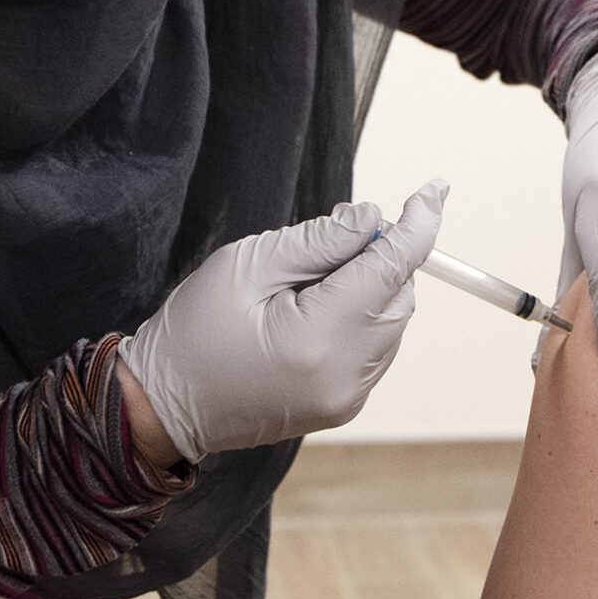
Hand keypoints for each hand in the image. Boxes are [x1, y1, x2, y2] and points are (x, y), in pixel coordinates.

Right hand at [120, 182, 447, 462]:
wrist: (164, 406)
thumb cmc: (194, 331)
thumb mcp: (247, 264)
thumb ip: (318, 240)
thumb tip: (373, 219)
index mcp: (317, 338)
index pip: (391, 268)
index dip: (418, 225)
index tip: (434, 192)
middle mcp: (344, 376)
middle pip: (399, 296)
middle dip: (379, 260)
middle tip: (326, 249)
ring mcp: (347, 398)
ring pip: (393, 323)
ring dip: (371, 291)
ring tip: (306, 290)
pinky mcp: (343, 406)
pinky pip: (377, 349)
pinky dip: (362, 321)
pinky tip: (313, 316)